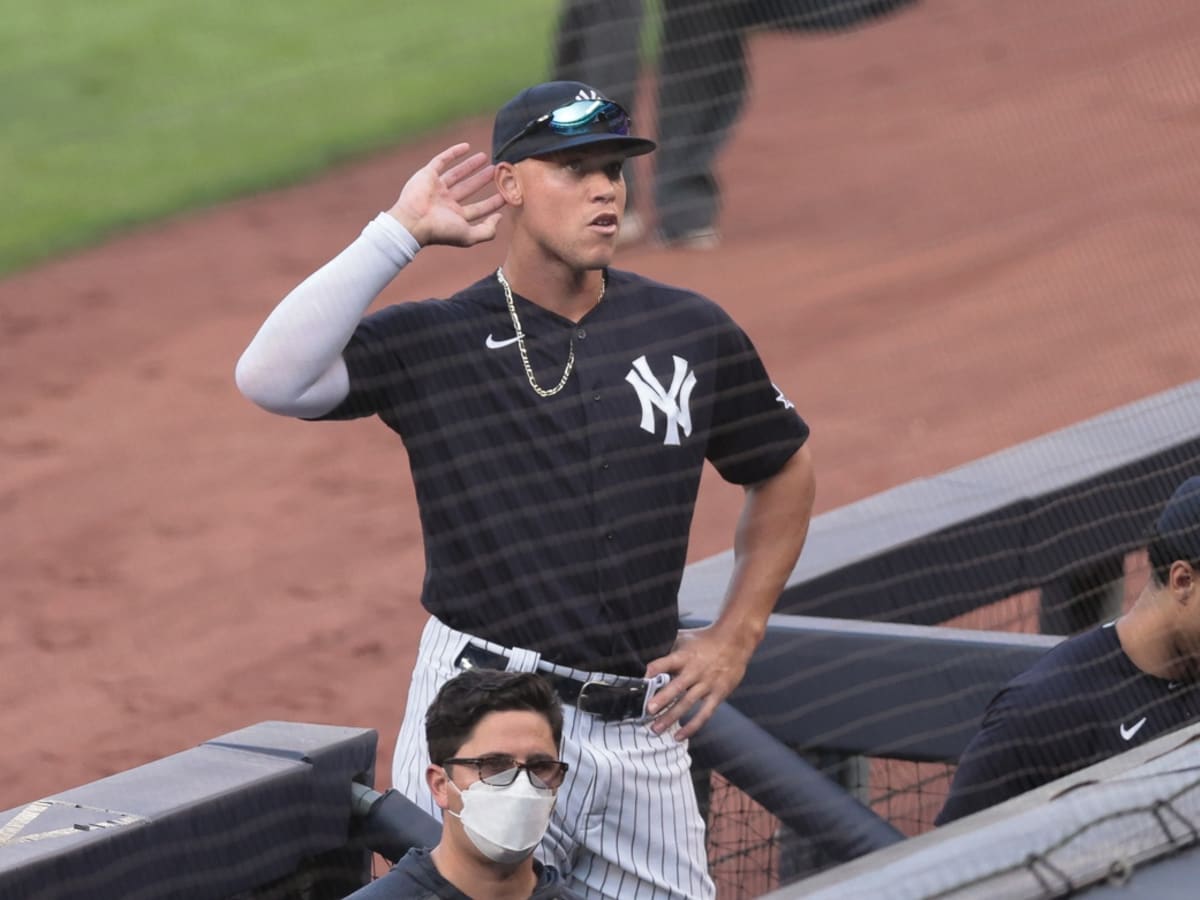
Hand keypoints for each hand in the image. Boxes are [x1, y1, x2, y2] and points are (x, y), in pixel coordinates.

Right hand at [386, 143, 504, 247]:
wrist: (413, 221)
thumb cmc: (440, 231)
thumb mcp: (468, 236)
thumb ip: (487, 231)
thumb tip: (499, 219)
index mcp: (455, 217)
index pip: (479, 209)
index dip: (493, 202)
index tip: (507, 193)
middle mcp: (446, 202)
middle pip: (469, 189)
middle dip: (482, 180)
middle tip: (497, 171)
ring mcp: (437, 188)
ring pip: (457, 174)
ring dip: (470, 166)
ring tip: (485, 157)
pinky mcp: (428, 175)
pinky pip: (441, 161)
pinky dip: (453, 153)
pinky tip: (466, 147)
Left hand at [643, 626, 756, 741]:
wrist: (735, 640)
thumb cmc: (705, 639)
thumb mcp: (684, 638)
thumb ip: (667, 647)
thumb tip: (645, 652)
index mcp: (684, 656)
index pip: (667, 662)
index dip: (654, 669)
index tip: (641, 679)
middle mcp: (695, 670)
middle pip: (676, 686)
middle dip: (662, 699)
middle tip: (648, 710)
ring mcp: (707, 684)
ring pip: (687, 703)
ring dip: (671, 717)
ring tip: (656, 728)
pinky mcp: (718, 694)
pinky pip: (704, 713)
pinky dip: (692, 726)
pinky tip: (680, 735)